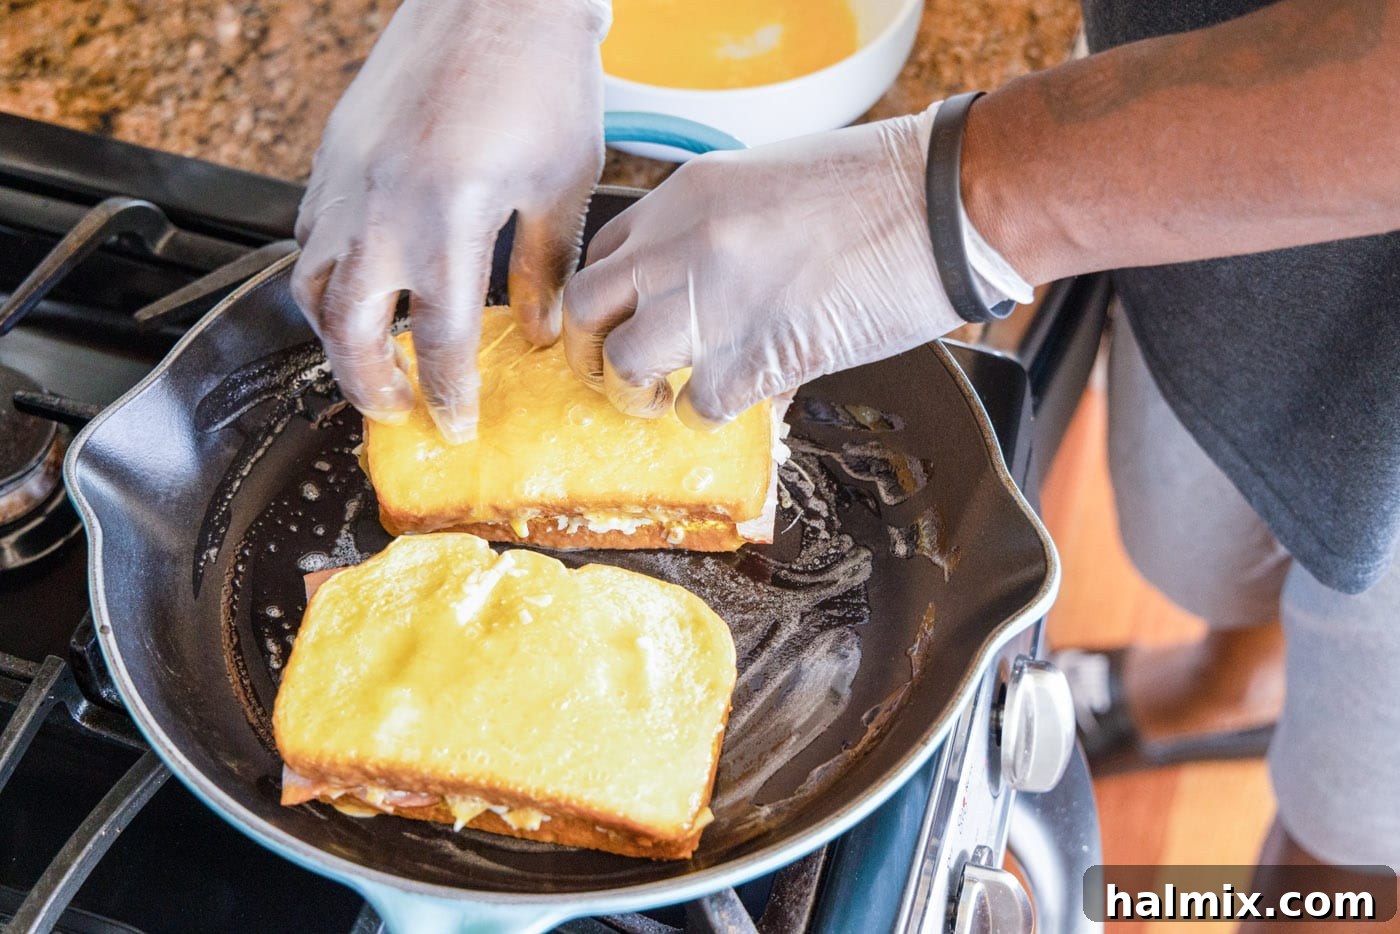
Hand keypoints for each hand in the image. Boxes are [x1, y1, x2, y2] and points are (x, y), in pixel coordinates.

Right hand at [291, 0, 609, 441]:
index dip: (447, 394)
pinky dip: (328, 275)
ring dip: (336, 336)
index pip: (440, 340)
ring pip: (312, 285)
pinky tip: (363, 285)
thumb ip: (543, 268)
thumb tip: (537, 333)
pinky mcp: (333, 155)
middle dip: (370, 385)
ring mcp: (346, 180)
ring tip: (373, 361)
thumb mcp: (561, 184)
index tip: (454, 424)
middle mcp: (381, 208)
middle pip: (348, 330)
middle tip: (398, 410)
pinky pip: (309, 234)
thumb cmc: (540, 78)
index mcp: (448, 220)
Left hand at [561, 103, 1029, 429]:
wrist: (941, 203)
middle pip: (585, 308)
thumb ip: (716, 233)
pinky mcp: (749, 358)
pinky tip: (740, 401)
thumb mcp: (768, 184)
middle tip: (619, 374)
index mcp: (684, 196)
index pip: (605, 254)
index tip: (620, 322)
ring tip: (666, 399)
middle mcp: (678, 247)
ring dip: (638, 393)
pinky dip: (711, 416)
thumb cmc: (879, 187)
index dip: (607, 298)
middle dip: (591, 351)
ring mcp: (707, 304)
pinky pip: (699, 408)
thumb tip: (703, 294)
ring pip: (622, 365)